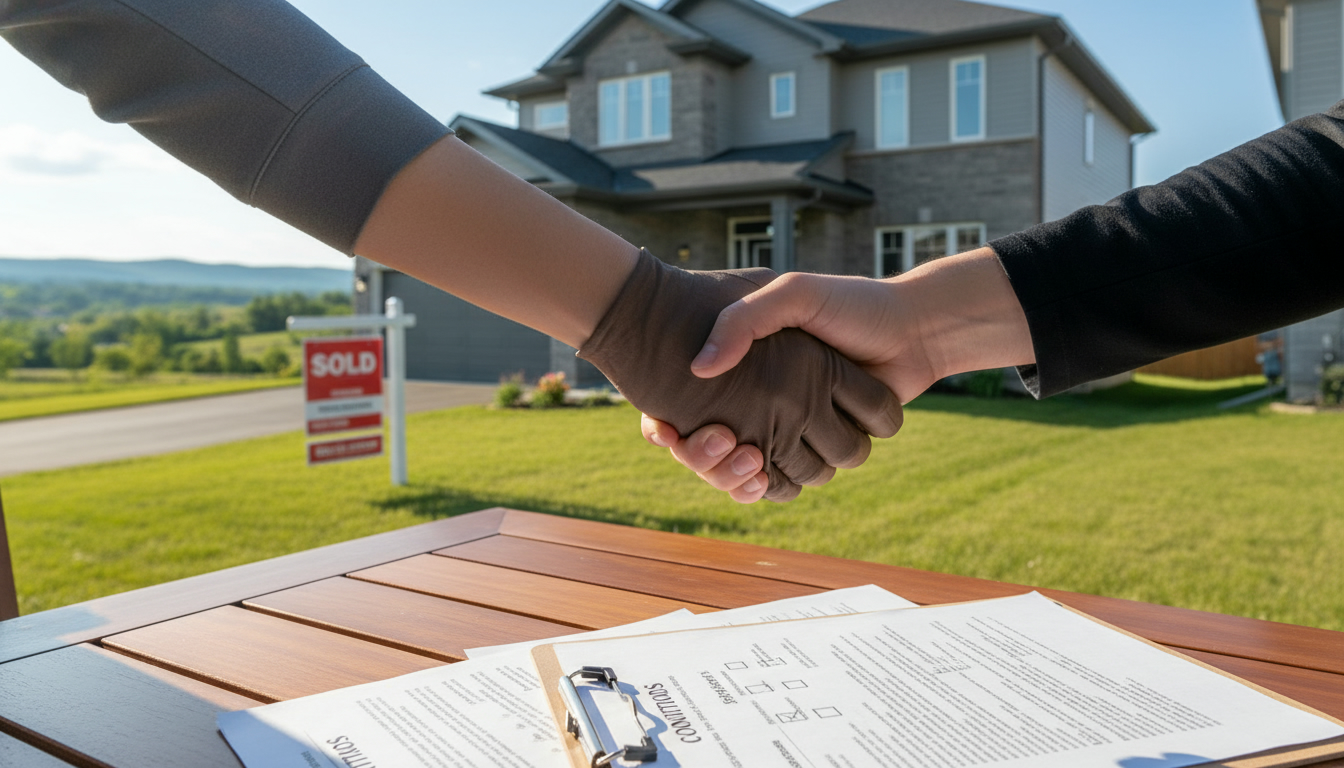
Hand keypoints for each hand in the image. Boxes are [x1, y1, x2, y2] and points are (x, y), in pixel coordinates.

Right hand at [644, 248, 1035, 499]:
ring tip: (737, 451)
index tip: (662, 429)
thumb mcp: (792, 295)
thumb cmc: (851, 304)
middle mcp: (760, 403)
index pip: (686, 410)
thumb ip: (745, 321)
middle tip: (703, 440)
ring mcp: (787, 430)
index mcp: (745, 371)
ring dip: (729, 473)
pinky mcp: (818, 452)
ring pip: (740, 472)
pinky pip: (781, 484)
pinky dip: (765, 486)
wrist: (914, 330)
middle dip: (699, 456)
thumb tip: (701, 370)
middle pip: (707, 451)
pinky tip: (757, 472)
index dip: (669, 427)